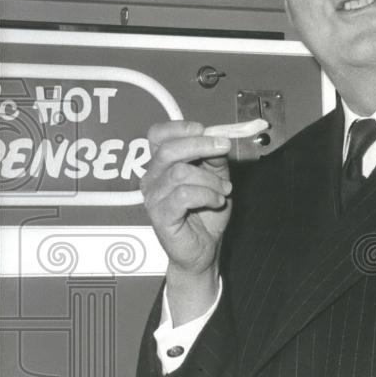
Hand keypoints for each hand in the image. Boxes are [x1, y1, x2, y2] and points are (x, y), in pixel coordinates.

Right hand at [141, 121, 231, 278]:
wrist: (203, 249)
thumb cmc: (205, 212)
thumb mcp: (216, 178)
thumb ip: (215, 159)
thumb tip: (218, 140)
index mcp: (161, 164)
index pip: (158, 135)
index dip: (180, 127)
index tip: (205, 130)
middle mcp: (152, 177)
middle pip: (169, 149)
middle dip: (201, 145)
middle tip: (224, 149)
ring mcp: (153, 197)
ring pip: (181, 173)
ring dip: (210, 179)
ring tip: (223, 191)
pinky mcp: (160, 216)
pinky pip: (183, 195)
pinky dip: (206, 194)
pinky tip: (216, 201)